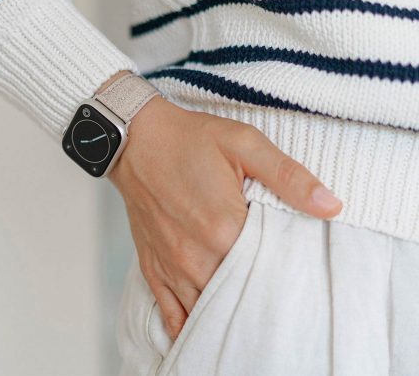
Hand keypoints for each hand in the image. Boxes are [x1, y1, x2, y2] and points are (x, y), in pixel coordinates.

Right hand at [108, 93, 341, 340]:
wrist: (136, 139)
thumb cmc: (189, 139)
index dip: (287, 276)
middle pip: (237, 298)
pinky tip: (201, 330)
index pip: (268, 273)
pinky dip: (187, 325)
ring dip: (225, 315)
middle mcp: (195, 256)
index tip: (297, 273)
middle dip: (258, 298)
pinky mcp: (153, 265)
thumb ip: (289, 177)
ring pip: (205, 311)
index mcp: (223, 228)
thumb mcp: (244, 144)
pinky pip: (170, 312)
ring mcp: (172, 265)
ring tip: (246, 314)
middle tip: (276, 295)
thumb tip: (332, 206)